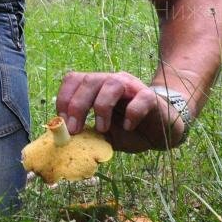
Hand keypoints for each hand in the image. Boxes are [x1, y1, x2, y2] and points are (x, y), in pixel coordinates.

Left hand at [56, 71, 186, 151]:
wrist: (159, 132)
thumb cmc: (128, 131)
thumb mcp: (103, 135)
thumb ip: (87, 134)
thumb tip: (65, 142)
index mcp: (97, 87)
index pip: (74, 79)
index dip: (64, 98)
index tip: (61, 123)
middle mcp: (112, 81)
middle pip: (90, 80)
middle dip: (77, 105)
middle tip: (75, 130)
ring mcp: (132, 87)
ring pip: (112, 83)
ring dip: (102, 107)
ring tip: (102, 129)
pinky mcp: (150, 97)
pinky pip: (141, 99)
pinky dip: (132, 113)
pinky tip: (128, 127)